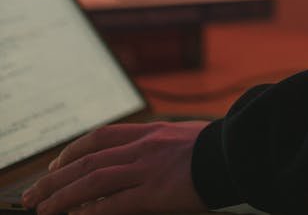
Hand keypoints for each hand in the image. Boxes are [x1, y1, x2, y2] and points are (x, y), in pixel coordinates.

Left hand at [22, 121, 209, 214]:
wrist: (242, 152)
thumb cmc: (224, 148)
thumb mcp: (191, 136)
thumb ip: (168, 144)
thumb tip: (158, 155)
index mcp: (153, 131)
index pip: (102, 136)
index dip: (73, 150)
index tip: (57, 164)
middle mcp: (144, 147)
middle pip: (87, 159)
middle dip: (55, 177)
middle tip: (35, 193)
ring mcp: (147, 169)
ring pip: (92, 181)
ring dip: (62, 196)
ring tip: (43, 208)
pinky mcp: (154, 192)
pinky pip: (113, 204)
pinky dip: (91, 211)